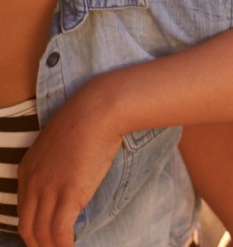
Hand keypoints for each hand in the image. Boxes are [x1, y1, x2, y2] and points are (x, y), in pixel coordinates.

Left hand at [18, 81, 124, 246]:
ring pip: (41, 233)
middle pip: (27, 228)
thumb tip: (71, 177)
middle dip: (38, 245)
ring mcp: (48, 189)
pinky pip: (59, 230)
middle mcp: (32, 183)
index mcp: (27, 170)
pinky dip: (63, 245)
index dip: (32, 231)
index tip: (44, 239)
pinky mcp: (68, 193)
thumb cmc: (88, 120)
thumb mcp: (62, 142)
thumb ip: (58, 163)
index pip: (22, 212)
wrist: (98, 110)